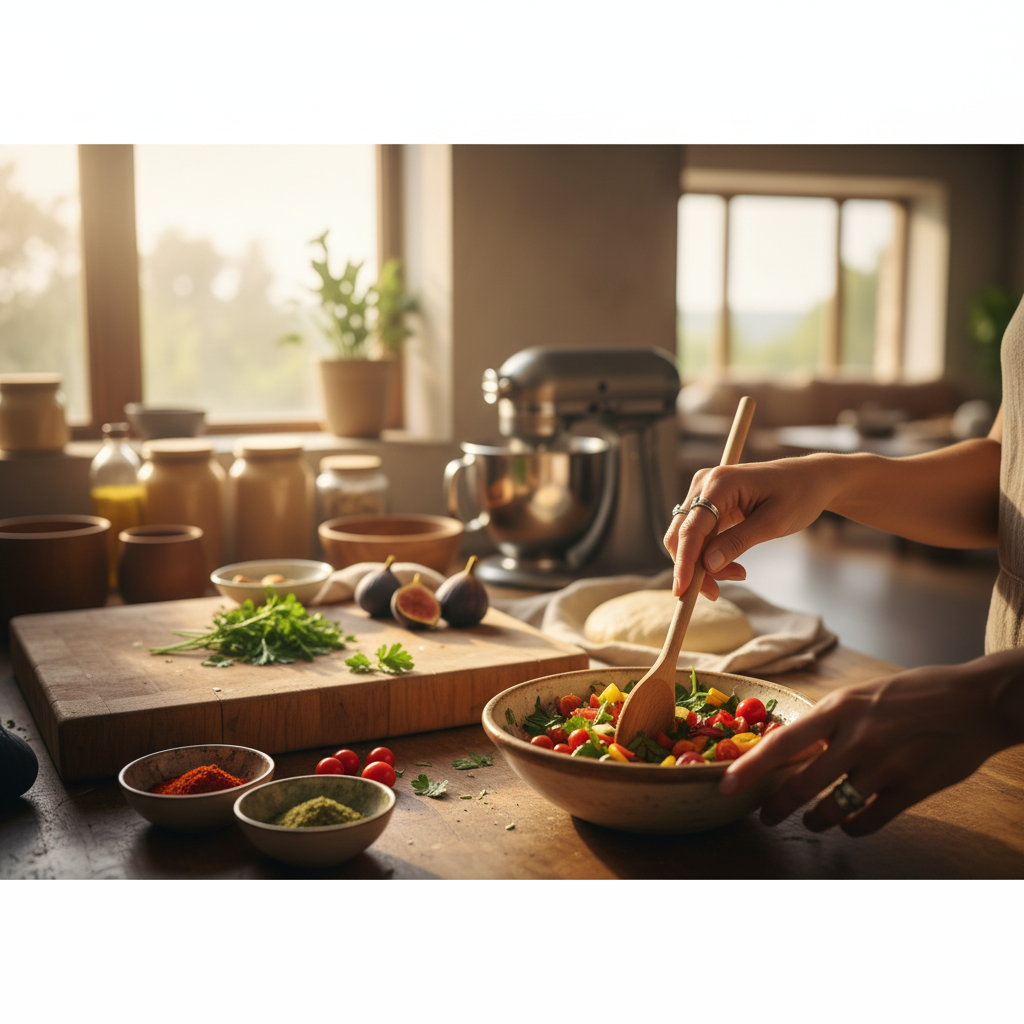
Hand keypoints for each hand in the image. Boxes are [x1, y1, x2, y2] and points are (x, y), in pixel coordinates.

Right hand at [665, 455, 839, 598]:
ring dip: (702, 563)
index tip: (682, 591)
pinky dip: (708, 555)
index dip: (684, 562)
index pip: (692, 528)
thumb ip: (738, 542)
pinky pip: (698, 535)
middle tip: (717, 593)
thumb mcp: (773, 523)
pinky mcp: (709, 504)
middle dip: (693, 567)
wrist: (812, 478)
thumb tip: (707, 566)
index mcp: (720, 483)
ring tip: (738, 574)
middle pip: (682, 534)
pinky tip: (731, 565)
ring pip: (687, 538)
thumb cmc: (799, 494)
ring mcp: (704, 493)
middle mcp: (704, 484)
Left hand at [717, 650, 1023, 835]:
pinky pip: (868, 823)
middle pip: (801, 785)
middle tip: (765, 815)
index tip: (727, 785)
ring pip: (832, 810)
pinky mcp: (911, 791)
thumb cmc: (912, 694)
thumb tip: (790, 745)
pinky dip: (852, 827)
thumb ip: (827, 722)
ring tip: (811, 819)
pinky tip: (849, 822)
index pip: (783, 743)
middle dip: (776, 806)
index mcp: (840, 710)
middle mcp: (858, 739)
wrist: (974, 702)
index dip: (751, 768)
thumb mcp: (860, 696)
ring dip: (815, 820)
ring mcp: (885, 768)